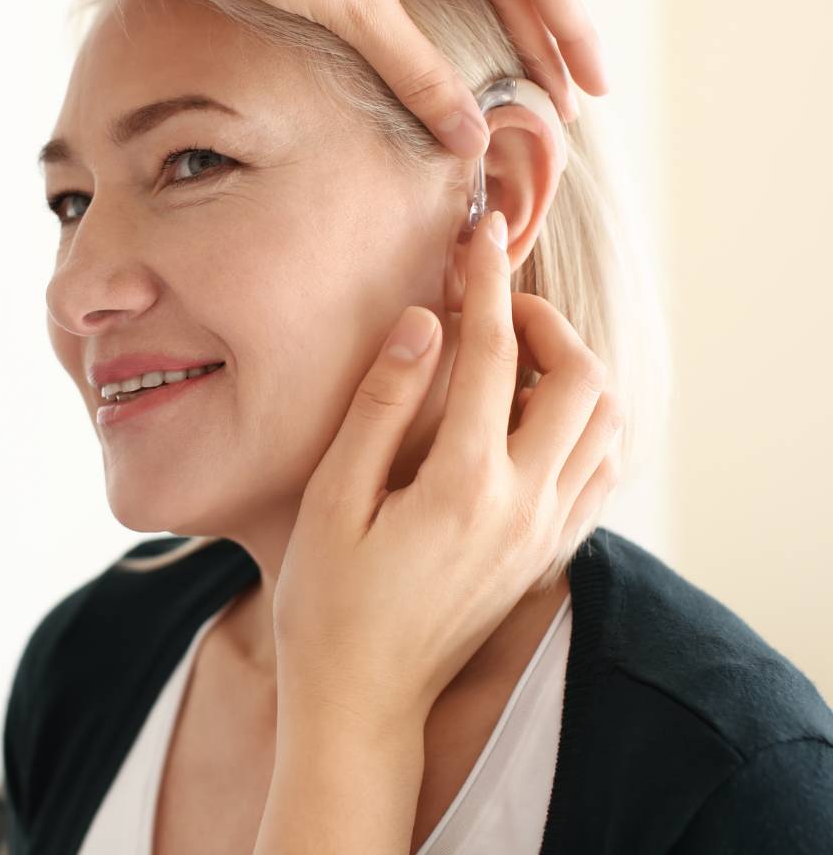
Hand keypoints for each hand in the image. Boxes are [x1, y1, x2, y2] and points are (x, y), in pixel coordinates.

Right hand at [256, 211, 619, 851]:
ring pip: (606, 425)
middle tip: (493, 307)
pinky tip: (532, 418)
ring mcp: (543, 534)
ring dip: (572, 372)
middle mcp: (522, 505)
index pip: (493, 353)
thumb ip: (380, 407)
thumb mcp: (331, 499)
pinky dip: (584, 424)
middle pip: (582, 380)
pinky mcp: (544, 555)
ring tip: (513, 358)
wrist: (363, 699)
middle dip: (545, 323)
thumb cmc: (328, 600)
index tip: (476, 235)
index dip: (485, 282)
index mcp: (463, 484)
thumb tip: (420, 324)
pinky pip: (599, 471)